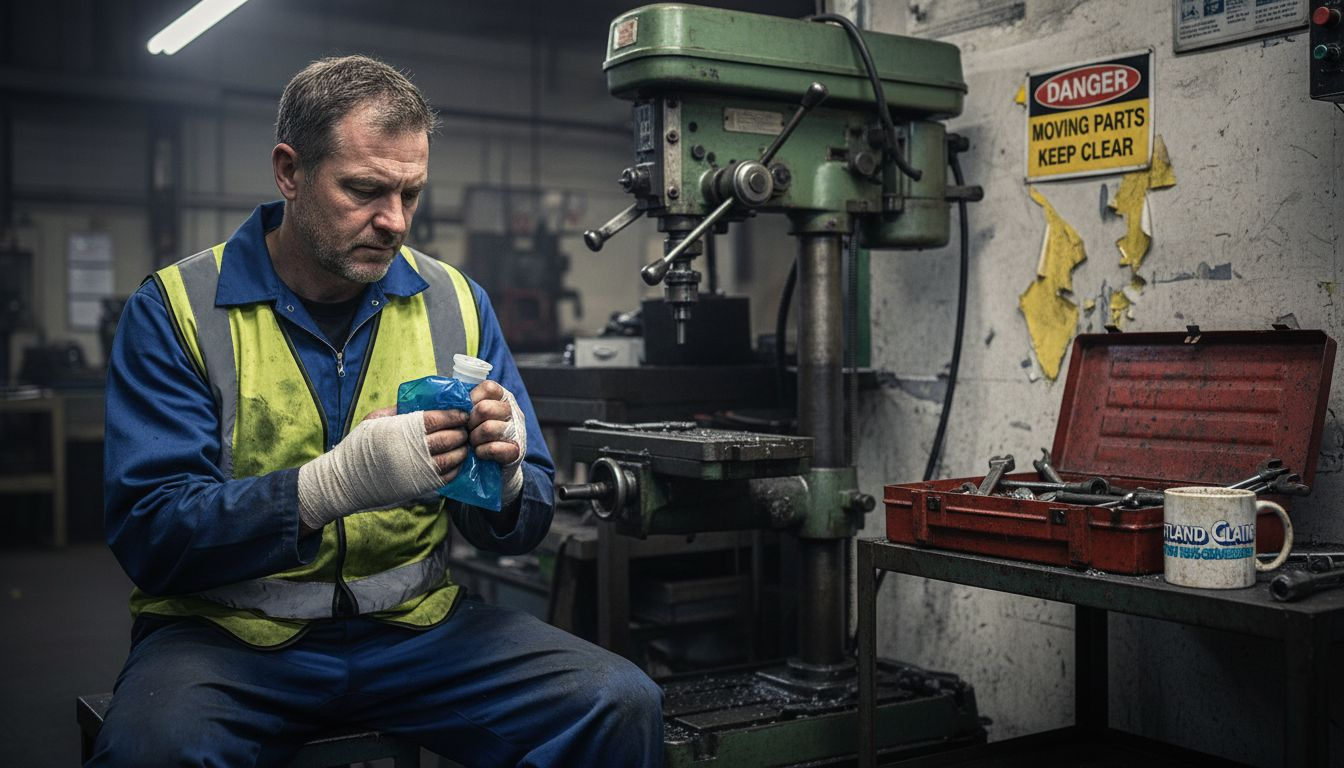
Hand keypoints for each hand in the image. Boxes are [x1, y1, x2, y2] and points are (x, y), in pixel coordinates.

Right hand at [298, 408, 465, 531]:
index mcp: (401, 430)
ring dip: (462, 450)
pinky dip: (456, 468)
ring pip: (451, 459)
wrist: (345, 481)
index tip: (462, 412)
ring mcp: (417, 471)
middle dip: (461, 432)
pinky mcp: (418, 487)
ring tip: (463, 444)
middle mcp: (412, 451)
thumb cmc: (358, 446)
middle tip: (466, 428)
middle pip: (449, 438)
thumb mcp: (374, 420)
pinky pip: (446, 478)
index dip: (454, 415)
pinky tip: (456, 461)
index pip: (437, 419)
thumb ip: (399, 409)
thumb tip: (423, 400)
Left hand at [467, 382, 522, 464]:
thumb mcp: (473, 415)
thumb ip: (466, 403)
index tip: (467, 412)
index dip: (472, 400)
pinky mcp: (517, 451)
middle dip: (470, 423)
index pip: (489, 388)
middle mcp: (513, 410)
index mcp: (503, 397)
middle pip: (485, 408)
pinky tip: (480, 453)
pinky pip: (494, 448)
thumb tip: (449, 396)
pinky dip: (482, 452)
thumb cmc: (478, 435)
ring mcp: (517, 430)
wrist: (493, 467)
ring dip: (475, 439)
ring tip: (473, 443)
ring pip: (488, 428)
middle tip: (468, 431)